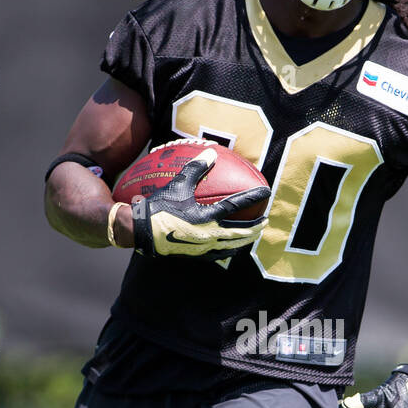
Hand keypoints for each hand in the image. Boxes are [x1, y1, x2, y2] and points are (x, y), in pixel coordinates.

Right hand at [131, 150, 267, 257]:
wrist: (141, 231)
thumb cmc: (159, 207)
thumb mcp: (178, 184)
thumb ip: (196, 168)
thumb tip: (211, 152)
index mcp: (208, 217)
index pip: (237, 205)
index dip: (253, 197)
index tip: (266, 192)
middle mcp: (210, 234)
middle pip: (240, 232)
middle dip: (255, 227)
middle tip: (265, 221)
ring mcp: (204, 247)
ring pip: (232, 246)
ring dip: (245, 240)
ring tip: (253, 236)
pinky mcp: (196, 255)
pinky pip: (218, 255)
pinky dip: (228, 251)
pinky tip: (230, 249)